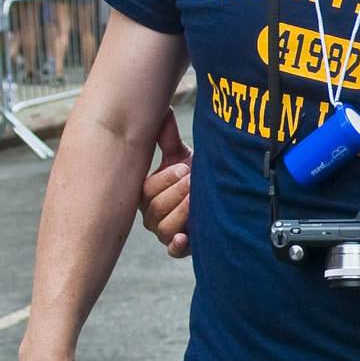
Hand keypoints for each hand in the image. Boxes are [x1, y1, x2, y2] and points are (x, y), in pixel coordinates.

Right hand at [140, 109, 192, 256]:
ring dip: (182, 212)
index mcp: (144, 193)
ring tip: (198, 198)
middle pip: (154, 208)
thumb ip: (166, 137)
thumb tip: (161, 109)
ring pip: (163, 227)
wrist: (213, 195)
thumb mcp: (178, 155)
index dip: (165, 179)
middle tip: (195, 180)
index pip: (147, 190)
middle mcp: (149, 214)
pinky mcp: (180, 246)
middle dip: (176, 193)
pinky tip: (185, 237)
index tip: (185, 167)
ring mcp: (164, 232)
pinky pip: (172, 251)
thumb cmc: (190, 174)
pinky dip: (177, 246)